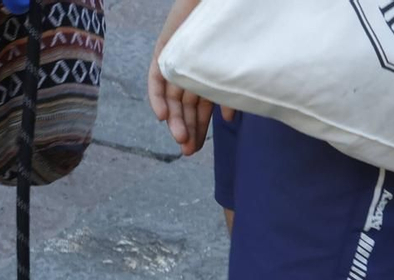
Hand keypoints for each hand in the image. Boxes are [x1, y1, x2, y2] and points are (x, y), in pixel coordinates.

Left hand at [147, 0, 229, 155]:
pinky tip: (162, 116)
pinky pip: (157, 78)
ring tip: (179, 138)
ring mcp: (176, 63)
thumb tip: (229, 119)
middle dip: (186, 130)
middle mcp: (190, 72)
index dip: (198, 130)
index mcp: (208, 77)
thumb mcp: (234, 66)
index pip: (200, 110)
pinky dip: (158, 97)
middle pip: (185, 108)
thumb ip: (230, 91)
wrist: (222, 1)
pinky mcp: (164, 52)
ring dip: (175, 120)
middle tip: (187, 151)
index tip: (196, 150)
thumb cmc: (236, 30)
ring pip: (172, 98)